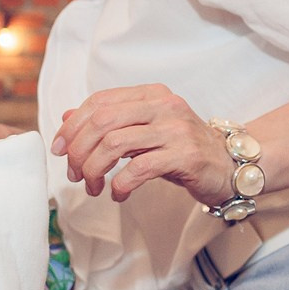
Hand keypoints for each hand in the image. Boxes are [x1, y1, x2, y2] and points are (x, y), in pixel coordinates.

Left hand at [49, 84, 234, 203]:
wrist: (229, 165)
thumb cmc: (182, 150)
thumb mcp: (143, 131)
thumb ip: (109, 122)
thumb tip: (66, 117)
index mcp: (150, 94)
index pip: (98, 102)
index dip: (72, 126)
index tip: (59, 149)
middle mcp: (163, 106)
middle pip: (102, 122)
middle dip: (79, 151)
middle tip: (75, 174)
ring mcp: (175, 129)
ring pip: (115, 143)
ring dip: (95, 170)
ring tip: (94, 187)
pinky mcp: (185, 155)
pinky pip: (139, 168)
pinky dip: (120, 184)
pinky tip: (118, 194)